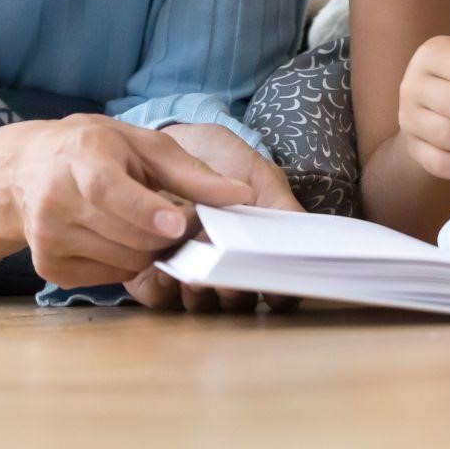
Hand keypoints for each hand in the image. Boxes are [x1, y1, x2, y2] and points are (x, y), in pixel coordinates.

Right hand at [8, 115, 253, 289]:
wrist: (28, 169)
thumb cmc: (96, 150)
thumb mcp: (143, 145)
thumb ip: (192, 173)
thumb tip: (243, 196)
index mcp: (82, 160)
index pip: (112, 192)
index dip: (145, 211)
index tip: (177, 223)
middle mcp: (57, 201)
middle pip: (129, 236)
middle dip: (164, 233)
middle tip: (174, 217)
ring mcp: (49, 238)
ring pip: (124, 261)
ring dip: (147, 249)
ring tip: (141, 223)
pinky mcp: (48, 267)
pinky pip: (109, 277)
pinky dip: (124, 262)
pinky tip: (114, 235)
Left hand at [123, 122, 302, 313]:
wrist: (175, 142)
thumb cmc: (223, 158)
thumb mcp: (259, 174)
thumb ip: (280, 206)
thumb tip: (298, 243)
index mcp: (255, 253)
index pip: (275, 290)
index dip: (277, 293)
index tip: (274, 287)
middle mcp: (225, 269)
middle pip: (237, 303)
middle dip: (234, 294)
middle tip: (229, 280)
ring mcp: (188, 273)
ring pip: (200, 306)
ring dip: (199, 296)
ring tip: (194, 277)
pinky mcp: (151, 273)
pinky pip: (159, 297)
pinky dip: (163, 290)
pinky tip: (165, 271)